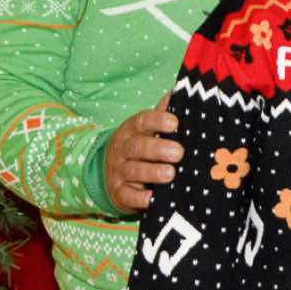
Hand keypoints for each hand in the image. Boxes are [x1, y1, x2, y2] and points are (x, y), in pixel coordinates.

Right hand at [105, 95, 180, 213]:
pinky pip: (129, 197)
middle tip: (178, 152)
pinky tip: (154, 199)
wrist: (110, 173)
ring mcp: (119, 172)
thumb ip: (163, 112)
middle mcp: (123, 150)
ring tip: (170, 174)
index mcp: (132, 130)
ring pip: (134, 171)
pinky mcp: (120, 194)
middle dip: (158, 149)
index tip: (174, 123)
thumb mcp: (147, 128)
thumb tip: (180, 90)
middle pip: (138, 147)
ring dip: (152, 172)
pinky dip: (141, 199)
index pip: (142, 121)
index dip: (157, 121)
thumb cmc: (140, 145)